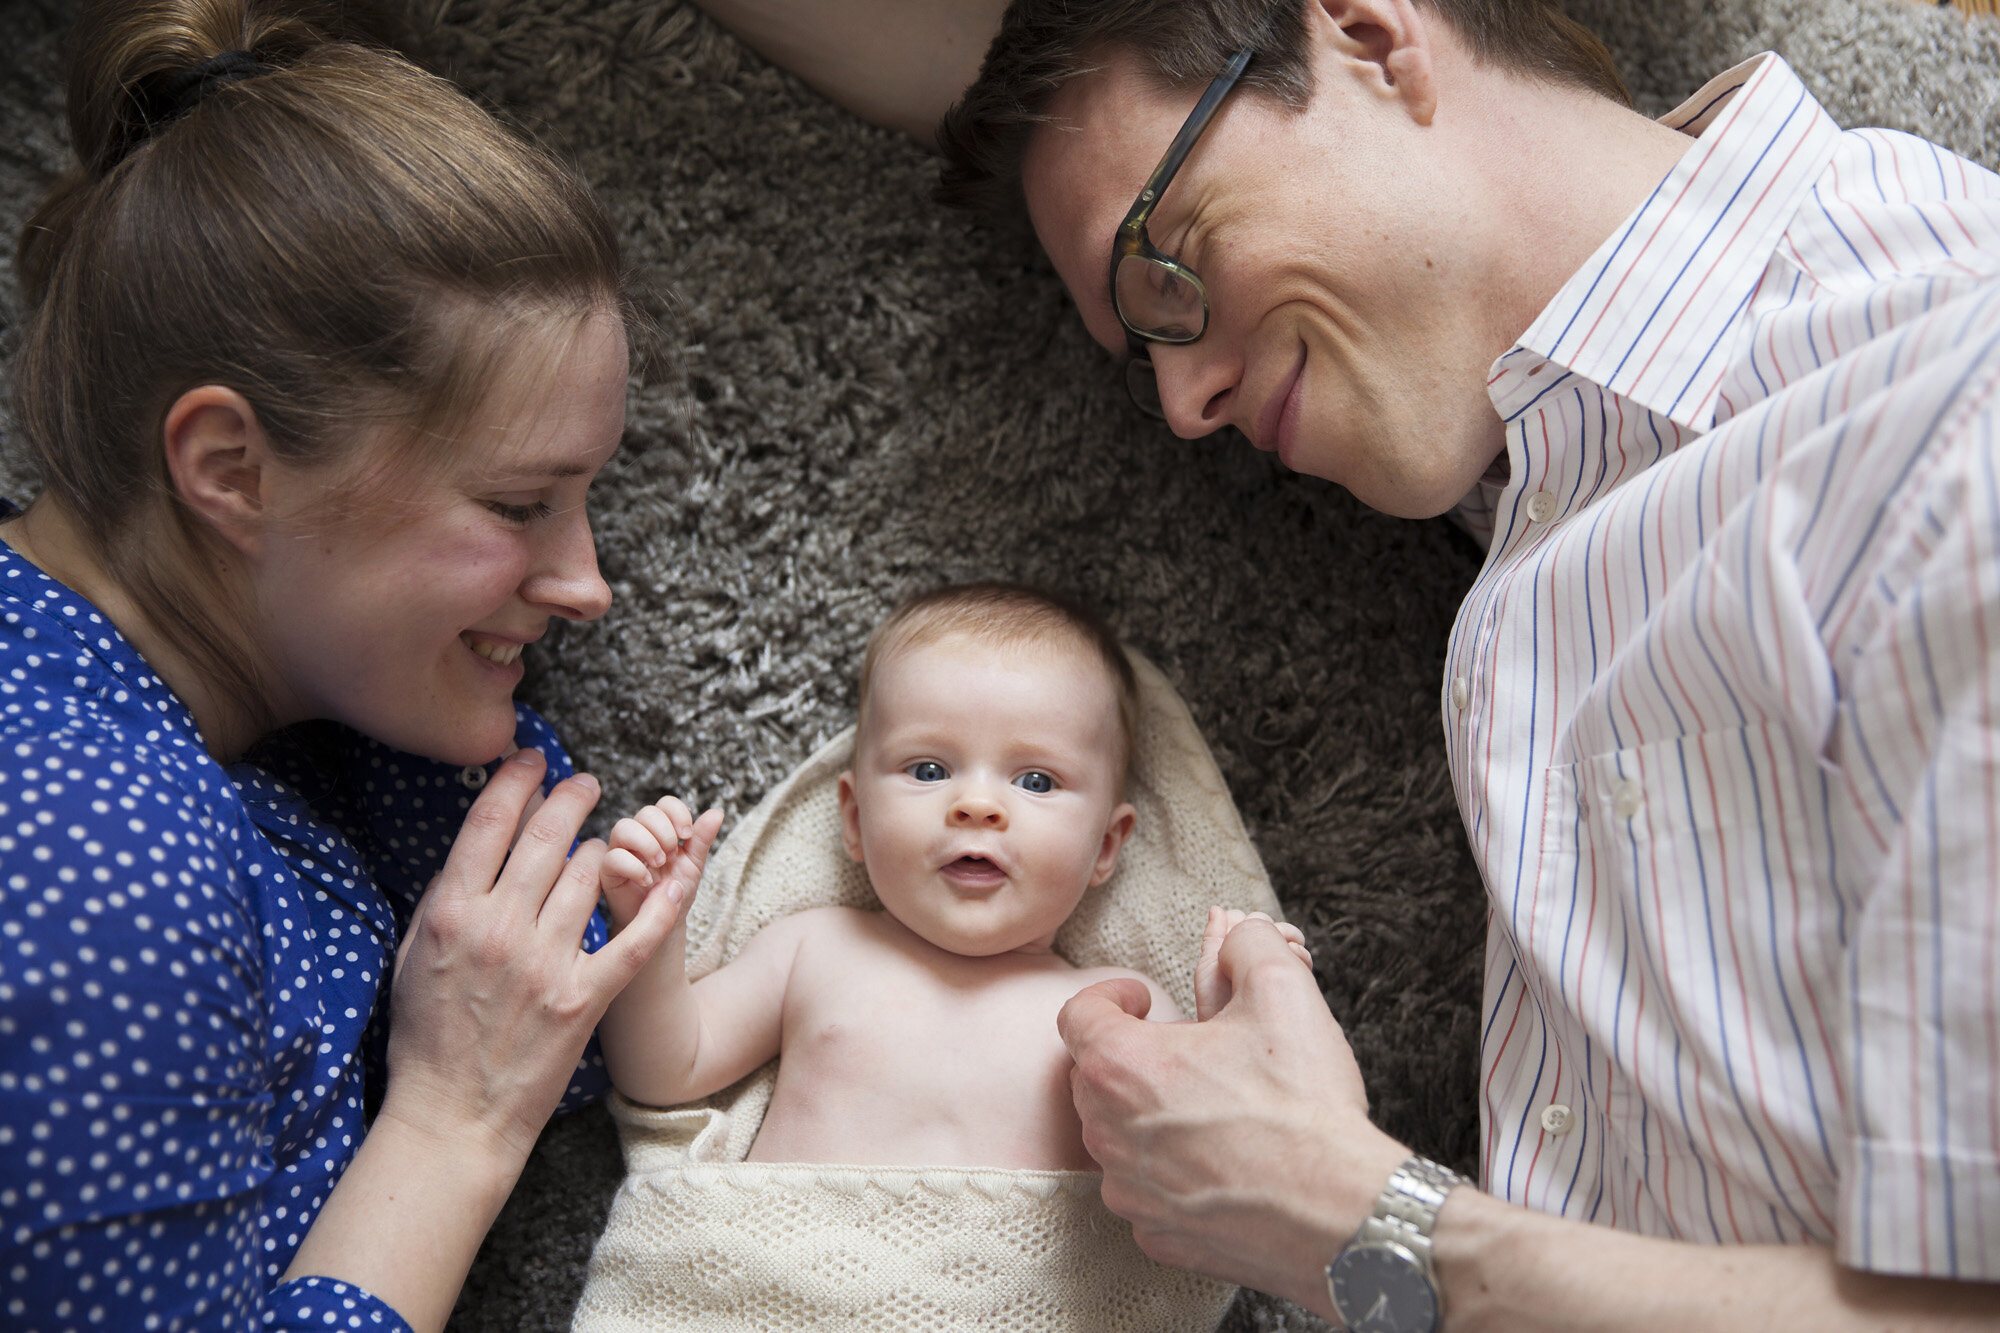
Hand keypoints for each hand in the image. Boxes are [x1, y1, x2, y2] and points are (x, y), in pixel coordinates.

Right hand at [379, 749, 686, 1164]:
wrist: (451, 1116)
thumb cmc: (426, 1038)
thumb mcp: (413, 956)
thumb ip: (443, 899)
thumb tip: (476, 847)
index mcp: (451, 913)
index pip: (491, 822)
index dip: (518, 779)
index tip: (534, 760)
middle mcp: (500, 929)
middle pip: (548, 835)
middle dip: (571, 796)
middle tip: (586, 782)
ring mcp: (546, 963)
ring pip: (590, 874)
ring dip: (602, 850)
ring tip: (605, 844)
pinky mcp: (585, 998)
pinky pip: (635, 938)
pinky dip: (663, 901)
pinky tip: (683, 871)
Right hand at [602, 794, 723, 930]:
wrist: (661, 924)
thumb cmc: (673, 892)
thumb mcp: (693, 864)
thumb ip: (702, 839)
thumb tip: (717, 812)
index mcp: (659, 830)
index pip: (664, 804)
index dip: (677, 813)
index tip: (686, 836)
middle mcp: (637, 837)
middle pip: (645, 812)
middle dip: (664, 831)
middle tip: (672, 855)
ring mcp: (619, 852)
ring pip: (623, 827)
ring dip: (647, 843)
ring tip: (660, 864)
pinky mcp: (607, 872)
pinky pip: (612, 857)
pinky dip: (633, 866)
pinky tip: (648, 881)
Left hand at [1058, 917, 1407, 1314]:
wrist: (1340, 1210)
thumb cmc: (1304, 1104)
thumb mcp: (1281, 988)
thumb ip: (1246, 943)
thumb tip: (1237, 934)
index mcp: (1121, 1065)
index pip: (1078, 1014)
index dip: (1110, 996)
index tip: (1144, 999)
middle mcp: (1108, 1133)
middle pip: (1092, 1077)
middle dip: (1130, 1055)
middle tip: (1183, 1050)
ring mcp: (1129, 1191)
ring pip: (1116, 1137)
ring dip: (1146, 1114)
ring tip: (1204, 1104)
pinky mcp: (1157, 1235)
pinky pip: (1145, 1191)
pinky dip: (1169, 1171)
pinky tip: (1216, 1160)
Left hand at [1194, 906, 1311, 1019]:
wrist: (1233, 1038)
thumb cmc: (1215, 1005)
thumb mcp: (1209, 968)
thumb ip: (1214, 938)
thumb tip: (1217, 908)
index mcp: (1239, 951)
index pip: (1252, 924)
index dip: (1252, 921)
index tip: (1248, 924)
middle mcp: (1261, 959)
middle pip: (1274, 930)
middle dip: (1272, 926)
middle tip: (1268, 931)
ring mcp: (1279, 971)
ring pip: (1292, 942)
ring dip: (1289, 936)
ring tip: (1284, 943)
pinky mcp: (1295, 984)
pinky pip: (1303, 961)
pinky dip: (1300, 953)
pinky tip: (1294, 955)